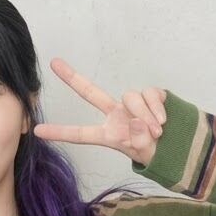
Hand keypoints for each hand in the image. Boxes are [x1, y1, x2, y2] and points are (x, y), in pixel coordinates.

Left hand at [32, 57, 167, 167]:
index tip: (37, 131)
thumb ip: (138, 139)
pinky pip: (150, 94)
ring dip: (146, 115)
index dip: (60, 132)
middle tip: (54, 63)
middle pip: (91, 93)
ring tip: (156, 131)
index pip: (80, 134)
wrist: (177, 144)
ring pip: (131, 98)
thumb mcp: (144, 153)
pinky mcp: (149, 94)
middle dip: (72, 77)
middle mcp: (115, 114)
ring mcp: (130, 103)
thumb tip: (134, 120)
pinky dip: (157, 108)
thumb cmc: (155, 151)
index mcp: (108, 133)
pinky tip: (163, 121)